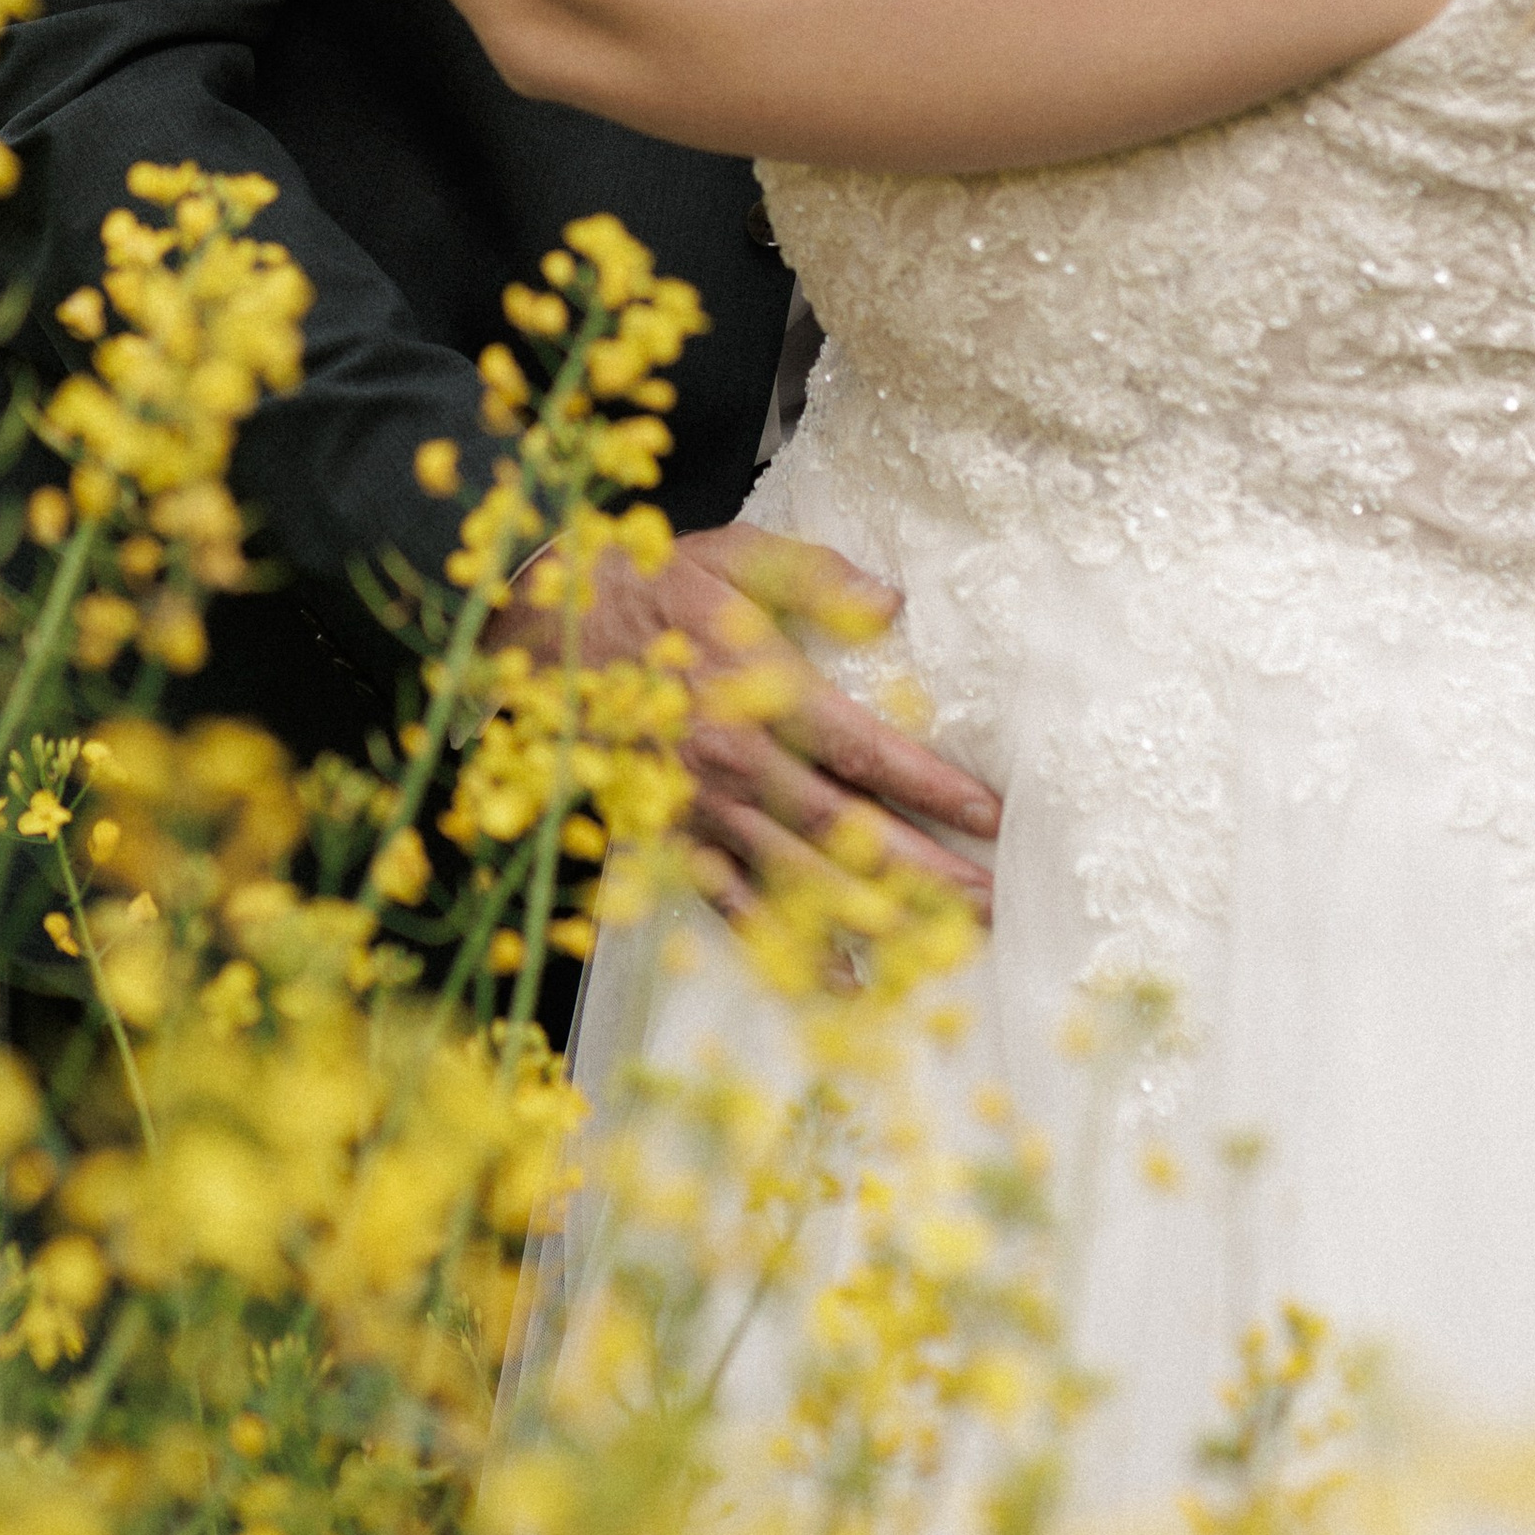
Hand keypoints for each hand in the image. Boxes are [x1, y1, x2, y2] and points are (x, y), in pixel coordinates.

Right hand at [507, 520, 999, 921]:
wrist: (541, 629)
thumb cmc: (647, 584)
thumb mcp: (731, 555)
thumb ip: (814, 577)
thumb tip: (890, 603)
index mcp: (758, 689)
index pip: (864, 750)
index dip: (931, 785)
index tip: (990, 815)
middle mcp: (735, 761)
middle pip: (846, 831)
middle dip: (925, 871)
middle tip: (992, 903)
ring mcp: (701, 809)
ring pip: (799, 878)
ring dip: (875, 918)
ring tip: (944, 947)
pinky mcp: (670, 837)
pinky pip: (733, 905)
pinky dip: (784, 947)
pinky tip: (839, 980)